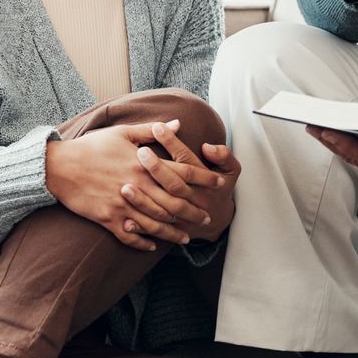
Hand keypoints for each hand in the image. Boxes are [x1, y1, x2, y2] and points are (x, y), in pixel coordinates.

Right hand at [47, 123, 209, 251]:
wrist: (58, 166)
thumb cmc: (91, 147)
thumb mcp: (122, 133)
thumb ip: (152, 132)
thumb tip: (178, 124)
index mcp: (144, 164)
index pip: (183, 172)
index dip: (204, 178)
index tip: (219, 183)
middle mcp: (138, 186)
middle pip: (175, 203)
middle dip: (194, 211)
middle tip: (207, 218)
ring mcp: (124, 205)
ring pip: (156, 224)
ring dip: (173, 232)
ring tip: (186, 238)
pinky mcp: (108, 219)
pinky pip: (130, 235)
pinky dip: (143, 242)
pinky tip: (153, 247)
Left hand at [127, 120, 240, 239]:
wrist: (218, 221)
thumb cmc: (219, 189)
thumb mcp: (231, 170)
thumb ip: (224, 156)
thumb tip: (207, 147)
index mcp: (205, 181)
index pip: (187, 160)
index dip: (172, 143)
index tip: (157, 127)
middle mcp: (194, 198)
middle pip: (174, 184)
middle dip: (157, 168)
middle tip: (140, 152)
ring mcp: (183, 217)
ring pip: (163, 209)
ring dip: (144, 200)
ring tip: (125, 187)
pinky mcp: (174, 230)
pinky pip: (156, 230)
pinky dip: (141, 227)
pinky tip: (125, 220)